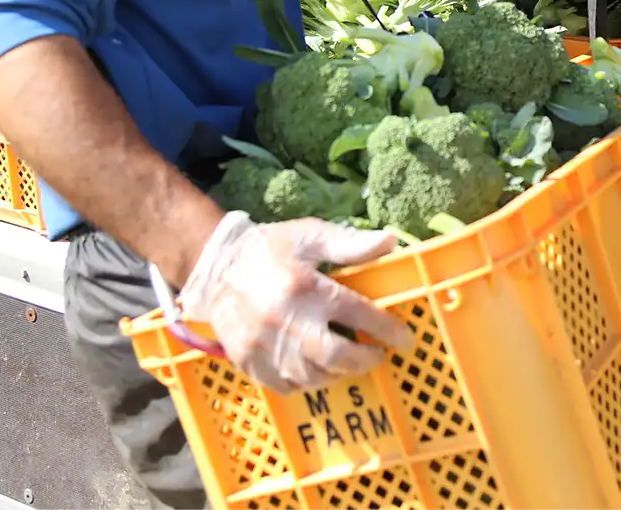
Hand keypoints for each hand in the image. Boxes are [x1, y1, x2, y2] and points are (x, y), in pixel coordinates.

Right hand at [177, 212, 408, 393]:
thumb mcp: (310, 235)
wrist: (216, 266)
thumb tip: (390, 241)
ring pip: (310, 377)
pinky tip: (314, 369)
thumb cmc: (270, 248)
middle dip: (364, 360)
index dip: (387, 330)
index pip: (357, 314)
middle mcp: (285, 321)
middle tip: (376, 354)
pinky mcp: (247, 361)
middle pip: (335, 357)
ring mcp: (263, 345)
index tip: (404, 340)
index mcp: (305, 288)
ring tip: (347, 360)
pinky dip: (305, 383)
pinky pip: (283, 386)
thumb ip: (350, 243)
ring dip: (336, 373)